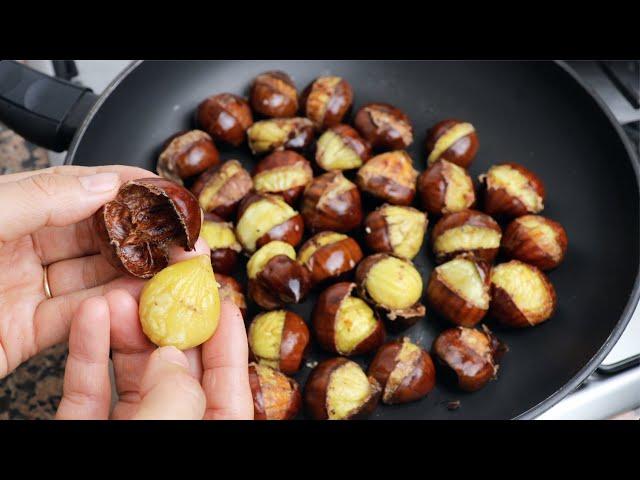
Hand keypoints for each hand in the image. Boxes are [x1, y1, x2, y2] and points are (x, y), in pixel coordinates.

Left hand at [0, 165, 153, 378]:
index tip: (166, 193)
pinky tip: (134, 305)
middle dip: (144, 236)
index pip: (77, 190)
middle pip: (95, 236)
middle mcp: (15, 248)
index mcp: (2, 212)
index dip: (126, 187)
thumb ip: (36, 199)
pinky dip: (108, 314)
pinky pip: (75, 321)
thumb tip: (101, 184)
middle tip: (185, 241)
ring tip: (174, 274)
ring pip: (93, 279)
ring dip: (136, 278)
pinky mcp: (22, 335)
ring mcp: (21, 292)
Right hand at [56, 290, 252, 419]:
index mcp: (206, 434)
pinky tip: (89, 317)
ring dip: (124, 330)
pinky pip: (88, 390)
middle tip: (161, 283)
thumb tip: (170, 357)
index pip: (229, 386)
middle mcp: (170, 427)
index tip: (220, 299)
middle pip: (178, 370)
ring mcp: (127, 429)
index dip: (228, 340)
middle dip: (167, 322)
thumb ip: (177, 395)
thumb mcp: (164, 432)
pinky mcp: (83, 429)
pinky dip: (87, 352)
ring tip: (116, 296)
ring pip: (132, 374)